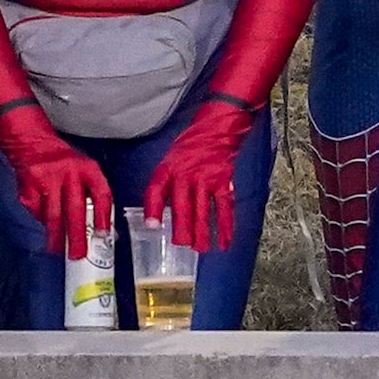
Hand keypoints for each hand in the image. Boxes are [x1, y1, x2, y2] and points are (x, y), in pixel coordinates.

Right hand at [0, 114, 112, 259]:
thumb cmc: (64, 163)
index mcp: (88, 168)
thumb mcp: (84, 170)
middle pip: (75, 209)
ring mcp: (48, 178)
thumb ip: (92, 194)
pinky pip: (36, 210)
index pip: (101, 193)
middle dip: (77, 236)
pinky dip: (39, 219)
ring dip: (56, 236)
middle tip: (78, 255)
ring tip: (57, 250)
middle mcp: (70, 172)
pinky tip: (42, 221)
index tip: (103, 234)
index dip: (104, 215)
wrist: (33, 143)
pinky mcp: (29, 184)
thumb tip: (102, 230)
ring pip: (53, 214)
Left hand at [144, 99, 253, 252]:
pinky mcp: (223, 180)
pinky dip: (226, 225)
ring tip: (201, 249)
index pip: (155, 190)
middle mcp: (185, 174)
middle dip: (182, 229)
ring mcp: (205, 177)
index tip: (152, 227)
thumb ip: (163, 186)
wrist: (216, 129)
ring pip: (203, 209)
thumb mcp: (169, 161)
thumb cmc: (189, 149)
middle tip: (181, 246)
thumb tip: (155, 217)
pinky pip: (224, 206)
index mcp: (168, 169)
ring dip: (202, 232)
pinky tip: (225, 240)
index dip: (152, 209)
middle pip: (181, 205)